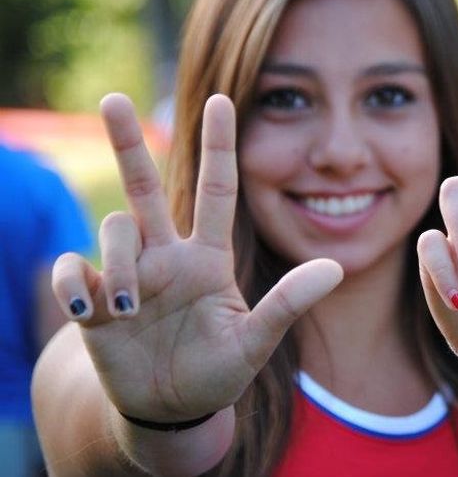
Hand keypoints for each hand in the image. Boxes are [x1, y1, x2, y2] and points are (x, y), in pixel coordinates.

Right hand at [50, 93, 342, 422]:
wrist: (172, 409)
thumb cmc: (218, 371)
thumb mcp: (256, 341)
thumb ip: (289, 304)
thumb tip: (336, 267)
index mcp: (208, 257)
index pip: (215, 189)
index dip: (219, 146)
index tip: (221, 99)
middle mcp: (166, 255)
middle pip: (145, 186)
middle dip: (128, 142)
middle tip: (113, 98)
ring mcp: (129, 275)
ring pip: (115, 229)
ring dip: (121, 264)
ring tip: (131, 309)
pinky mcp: (93, 302)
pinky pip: (72, 270)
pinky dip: (74, 284)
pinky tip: (89, 310)